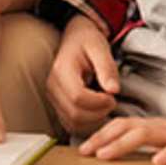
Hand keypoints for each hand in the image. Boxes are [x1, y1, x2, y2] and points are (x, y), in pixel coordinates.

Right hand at [45, 14, 119, 136]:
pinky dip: (87, 124)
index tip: (112, 95)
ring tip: (105, 105)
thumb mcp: (100, 47)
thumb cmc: (87, 41)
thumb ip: (107, 68)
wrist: (75, 39)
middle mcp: (52, 87)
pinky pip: (71, 125)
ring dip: (94, 121)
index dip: (99, 102)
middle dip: (98, 113)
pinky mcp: (57, 107)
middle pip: (75, 115)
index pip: (78, 97)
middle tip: (112, 101)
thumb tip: (113, 90)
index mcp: (61, 71)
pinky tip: (98, 111)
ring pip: (73, 124)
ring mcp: (53, 99)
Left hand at [79, 116, 165, 164]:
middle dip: (104, 138)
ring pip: (147, 134)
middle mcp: (162, 126)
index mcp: (154, 127)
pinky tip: (158, 163)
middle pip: (128, 127)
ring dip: (124, 144)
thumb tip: (119, 154)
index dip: (101, 135)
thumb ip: (146, 145)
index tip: (82, 150)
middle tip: (85, 153)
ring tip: (106, 156)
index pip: (121, 126)